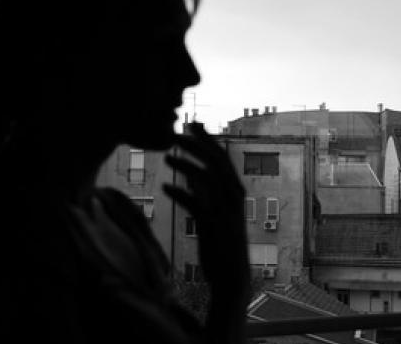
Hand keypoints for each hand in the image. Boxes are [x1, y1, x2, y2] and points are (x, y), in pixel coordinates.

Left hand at [163, 124, 249, 297]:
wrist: (232, 275)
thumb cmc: (222, 243)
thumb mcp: (216, 212)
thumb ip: (206, 193)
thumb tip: (191, 174)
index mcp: (235, 191)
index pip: (222, 157)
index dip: (207, 140)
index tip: (192, 125)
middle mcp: (233, 198)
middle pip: (215, 162)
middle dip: (196, 145)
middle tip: (175, 134)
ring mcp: (224, 211)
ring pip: (206, 179)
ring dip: (186, 166)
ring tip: (166, 157)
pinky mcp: (213, 227)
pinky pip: (196, 204)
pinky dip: (181, 193)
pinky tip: (165, 188)